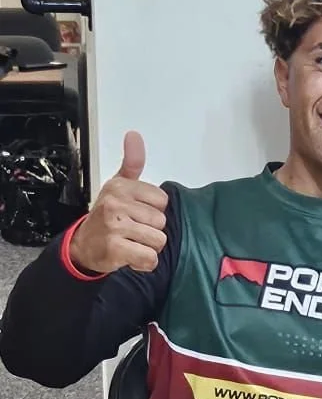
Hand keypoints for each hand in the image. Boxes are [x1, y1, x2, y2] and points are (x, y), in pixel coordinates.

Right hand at [69, 131, 168, 274]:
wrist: (83, 245)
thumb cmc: (106, 215)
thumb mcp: (118, 185)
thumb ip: (131, 163)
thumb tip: (134, 135)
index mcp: (120, 187)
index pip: (162, 200)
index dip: (153, 211)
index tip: (137, 214)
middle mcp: (116, 203)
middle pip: (161, 222)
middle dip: (151, 231)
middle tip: (132, 231)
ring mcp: (115, 226)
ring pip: (158, 241)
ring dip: (148, 248)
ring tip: (131, 243)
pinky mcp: (115, 249)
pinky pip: (149, 258)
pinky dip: (144, 263)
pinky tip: (131, 257)